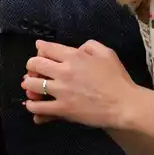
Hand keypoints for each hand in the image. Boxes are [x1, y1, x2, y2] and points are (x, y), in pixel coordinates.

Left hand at [22, 39, 150, 130]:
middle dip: (31, 65)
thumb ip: (89, 45)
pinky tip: (32, 105)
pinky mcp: (62, 109)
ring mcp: (61, 91)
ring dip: (29, 84)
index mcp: (74, 56)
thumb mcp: (106, 53)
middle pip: (34, 63)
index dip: (40, 49)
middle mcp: (63, 71)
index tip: (40, 51)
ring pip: (32, 84)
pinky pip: (39, 108)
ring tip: (31, 87)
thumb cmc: (118, 79)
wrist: (124, 105)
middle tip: (35, 70)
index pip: (46, 48)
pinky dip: (32, 106)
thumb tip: (77, 49)